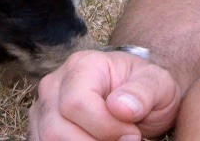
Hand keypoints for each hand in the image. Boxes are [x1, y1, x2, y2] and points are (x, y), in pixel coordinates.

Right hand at [28, 49, 179, 140]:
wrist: (138, 98)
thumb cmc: (146, 89)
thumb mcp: (158, 84)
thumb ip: (144, 92)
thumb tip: (120, 108)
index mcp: (82, 65)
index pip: (77, 104)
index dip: (105, 128)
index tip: (133, 135)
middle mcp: (55, 84)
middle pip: (56, 129)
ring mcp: (43, 108)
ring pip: (47, 140)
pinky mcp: (41, 128)